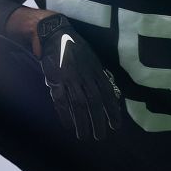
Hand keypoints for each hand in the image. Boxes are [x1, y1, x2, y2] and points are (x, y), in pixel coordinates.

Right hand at [37, 14, 121, 139]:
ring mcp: (70, 79)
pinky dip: (65, 115)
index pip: (107, 94)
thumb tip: (113, 95)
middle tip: (100, 136)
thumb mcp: (93, 59)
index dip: (112, 111)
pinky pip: (61, 101)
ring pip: (79, 104)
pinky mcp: (55, 80)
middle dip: (98, 121)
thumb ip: (101, 77)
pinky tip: (68, 126)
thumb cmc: (76, 48)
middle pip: (94, 102)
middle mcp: (85, 76)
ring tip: (84, 136)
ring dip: (82, 122)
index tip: (116, 126)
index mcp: (95, 70)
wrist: (55, 34)